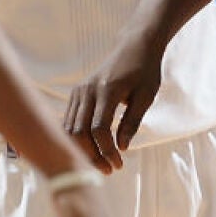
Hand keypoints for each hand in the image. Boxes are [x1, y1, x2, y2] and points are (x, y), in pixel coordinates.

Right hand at [65, 37, 162, 172]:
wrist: (134, 46)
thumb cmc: (145, 70)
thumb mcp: (146, 96)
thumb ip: (132, 121)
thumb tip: (122, 148)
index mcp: (107, 90)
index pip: (99, 129)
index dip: (107, 150)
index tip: (119, 165)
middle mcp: (88, 91)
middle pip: (79, 132)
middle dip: (92, 155)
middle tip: (108, 170)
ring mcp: (79, 91)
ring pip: (70, 128)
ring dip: (82, 150)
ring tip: (100, 164)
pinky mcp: (76, 93)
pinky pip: (69, 121)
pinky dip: (76, 139)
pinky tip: (90, 150)